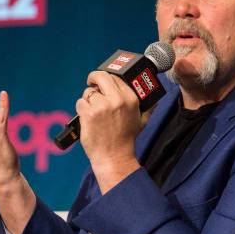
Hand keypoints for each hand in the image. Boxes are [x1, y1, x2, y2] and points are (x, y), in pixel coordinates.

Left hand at [76, 71, 141, 192]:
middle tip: (91, 83)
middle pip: (101, 76)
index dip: (107, 79)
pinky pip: (80, 103)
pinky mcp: (89, 113)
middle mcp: (117, 99)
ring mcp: (102, 106)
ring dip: (88, 100)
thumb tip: (154, 98)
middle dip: (94, 78)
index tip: (102, 83)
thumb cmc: (126, 139)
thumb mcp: (141, 120)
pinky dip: (81, 110)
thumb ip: (148, 107)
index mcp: (130, 98)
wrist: (114, 156)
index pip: (115, 77)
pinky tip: (88, 118)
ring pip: (88, 92)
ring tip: (93, 111)